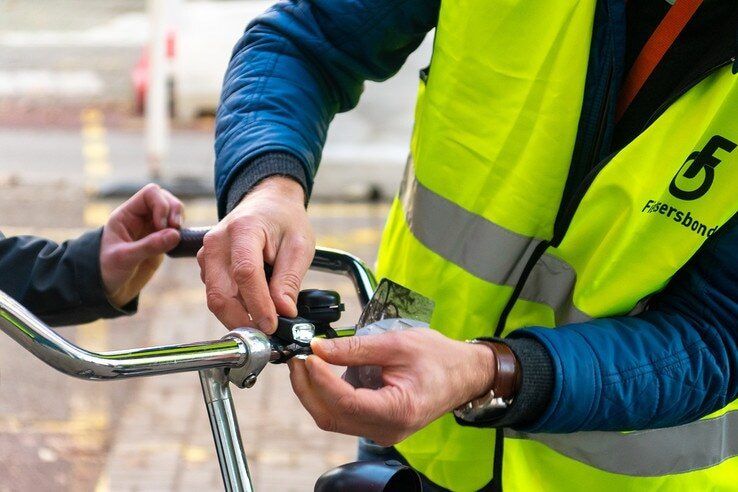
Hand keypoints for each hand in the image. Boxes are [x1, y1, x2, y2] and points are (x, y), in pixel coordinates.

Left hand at [100, 184, 182, 307]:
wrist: (108, 289)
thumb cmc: (108, 271)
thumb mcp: (124, 258)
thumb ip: (149, 246)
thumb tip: (175, 234)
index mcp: (127, 215)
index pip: (150, 194)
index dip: (161, 205)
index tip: (162, 225)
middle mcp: (141, 218)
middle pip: (165, 198)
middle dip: (174, 210)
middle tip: (176, 228)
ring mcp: (152, 229)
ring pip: (173, 212)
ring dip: (179, 220)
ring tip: (178, 237)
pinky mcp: (161, 242)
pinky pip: (177, 230)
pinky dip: (182, 233)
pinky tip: (179, 244)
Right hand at [197, 176, 313, 331]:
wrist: (267, 202)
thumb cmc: (285, 221)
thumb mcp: (299, 246)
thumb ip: (289, 280)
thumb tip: (284, 313)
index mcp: (243, 229)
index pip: (245, 274)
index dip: (257, 305)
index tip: (272, 326)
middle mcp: (217, 242)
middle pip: (220, 293)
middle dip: (241, 321)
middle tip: (265, 337)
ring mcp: (207, 254)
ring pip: (216, 298)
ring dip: (238, 317)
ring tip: (264, 324)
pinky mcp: (207, 265)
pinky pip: (217, 294)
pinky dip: (235, 308)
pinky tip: (254, 311)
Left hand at [289, 329, 496, 445]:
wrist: (463, 374)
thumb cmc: (439, 358)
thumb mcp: (397, 344)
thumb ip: (355, 348)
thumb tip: (319, 348)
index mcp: (397, 410)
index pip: (345, 402)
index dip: (320, 379)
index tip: (308, 355)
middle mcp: (386, 430)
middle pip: (331, 416)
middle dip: (307, 387)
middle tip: (297, 358)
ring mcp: (380, 432)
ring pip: (332, 419)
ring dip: (313, 391)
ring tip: (307, 362)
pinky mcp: (376, 425)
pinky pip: (342, 416)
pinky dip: (327, 395)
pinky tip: (323, 373)